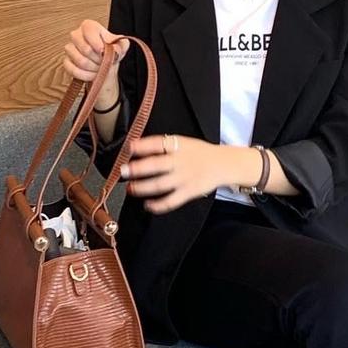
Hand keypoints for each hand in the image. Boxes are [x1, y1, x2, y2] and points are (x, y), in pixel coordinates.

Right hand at [62, 18, 129, 102]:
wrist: (104, 62)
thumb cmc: (110, 50)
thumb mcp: (121, 45)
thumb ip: (121, 44)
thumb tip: (115, 50)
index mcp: (89, 26)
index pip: (89, 30)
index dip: (97, 43)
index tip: (104, 51)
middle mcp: (76, 35)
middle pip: (85, 49)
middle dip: (98, 59)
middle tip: (104, 62)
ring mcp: (70, 49)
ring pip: (80, 61)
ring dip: (93, 68)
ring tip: (100, 68)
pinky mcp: (66, 62)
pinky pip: (73, 70)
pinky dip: (85, 75)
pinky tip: (92, 74)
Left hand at [120, 135, 247, 213]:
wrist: (224, 164)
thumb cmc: (200, 153)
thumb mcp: (184, 142)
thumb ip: (164, 145)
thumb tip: (137, 148)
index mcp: (179, 146)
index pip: (158, 143)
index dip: (143, 145)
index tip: (129, 147)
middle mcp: (180, 161)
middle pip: (156, 165)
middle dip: (137, 169)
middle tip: (124, 171)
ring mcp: (184, 178)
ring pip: (160, 185)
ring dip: (142, 188)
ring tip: (131, 189)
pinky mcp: (189, 192)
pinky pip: (171, 201)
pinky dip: (158, 205)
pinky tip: (147, 205)